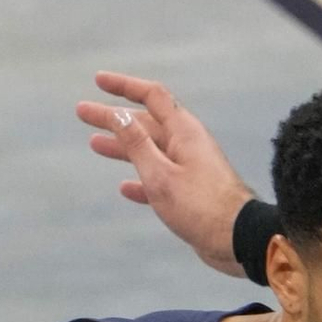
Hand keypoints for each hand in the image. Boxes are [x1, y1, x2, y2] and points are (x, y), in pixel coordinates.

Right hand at [77, 72, 253, 274]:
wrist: (239, 240)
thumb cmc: (201, 206)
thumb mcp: (160, 174)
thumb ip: (137, 143)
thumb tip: (118, 114)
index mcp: (184, 132)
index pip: (151, 96)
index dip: (124, 86)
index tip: (99, 81)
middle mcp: (187, 144)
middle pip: (145, 123)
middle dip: (113, 118)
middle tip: (83, 113)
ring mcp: (190, 169)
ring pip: (150, 151)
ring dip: (122, 147)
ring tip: (95, 144)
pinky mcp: (190, 193)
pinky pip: (160, 180)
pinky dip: (140, 181)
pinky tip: (125, 188)